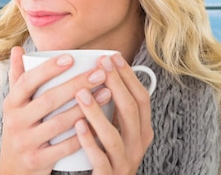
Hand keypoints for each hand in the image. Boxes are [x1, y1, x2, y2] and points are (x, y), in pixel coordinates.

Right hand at [0, 46, 112, 174]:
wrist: (13, 170)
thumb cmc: (21, 128)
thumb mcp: (15, 105)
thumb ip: (18, 77)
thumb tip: (17, 49)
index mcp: (11, 103)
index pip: (28, 81)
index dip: (48, 69)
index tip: (71, 57)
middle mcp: (15, 121)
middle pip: (48, 100)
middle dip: (76, 84)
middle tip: (99, 73)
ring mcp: (26, 142)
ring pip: (59, 123)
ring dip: (85, 108)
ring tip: (106, 93)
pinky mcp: (37, 160)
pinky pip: (64, 147)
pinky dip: (83, 135)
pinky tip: (101, 123)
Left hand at [73, 54, 152, 174]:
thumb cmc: (107, 155)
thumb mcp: (118, 131)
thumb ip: (114, 109)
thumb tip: (101, 73)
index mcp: (142, 131)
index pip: (141, 98)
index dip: (129, 76)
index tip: (113, 57)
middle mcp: (137, 146)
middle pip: (131, 111)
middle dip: (115, 84)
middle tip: (99, 65)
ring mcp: (124, 162)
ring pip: (114, 135)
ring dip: (96, 112)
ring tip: (81, 93)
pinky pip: (100, 158)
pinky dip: (88, 141)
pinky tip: (77, 125)